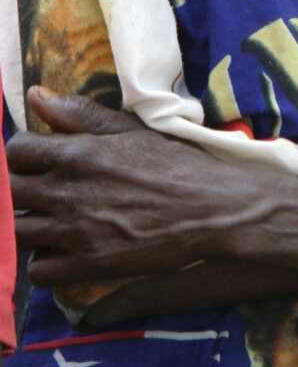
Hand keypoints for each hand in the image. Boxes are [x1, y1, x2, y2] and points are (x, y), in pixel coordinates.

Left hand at [7, 88, 244, 287]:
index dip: (22, 155)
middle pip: (10, 193)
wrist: (209, 206)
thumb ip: (79, 113)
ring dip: (27, 225)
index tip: (37, 160)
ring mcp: (77, 230)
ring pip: (17, 233)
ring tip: (47, 220)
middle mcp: (70, 190)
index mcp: (79, 152)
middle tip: (39, 191)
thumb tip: (34, 95)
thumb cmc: (173, 162)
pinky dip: (44, 262)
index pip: (16, 151)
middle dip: (18, 190)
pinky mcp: (89, 264)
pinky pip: (39, 270)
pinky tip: (61, 249)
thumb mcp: (129, 128)